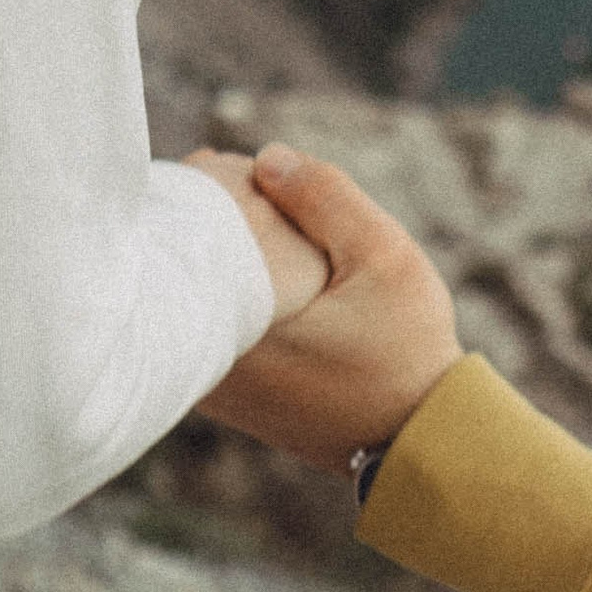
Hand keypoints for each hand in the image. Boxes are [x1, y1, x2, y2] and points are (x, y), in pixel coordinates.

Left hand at [188, 144, 461, 476]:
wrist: (413, 435)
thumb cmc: (402, 347)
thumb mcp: (382, 256)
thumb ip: (325, 198)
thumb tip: (265, 157)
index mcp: (236, 322)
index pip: (190, 223)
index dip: (220, 184)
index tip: (249, 173)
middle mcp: (204, 359)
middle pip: (179, 255)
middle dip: (214, 213)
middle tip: (253, 190)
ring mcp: (208, 380)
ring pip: (190, 286)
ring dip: (220, 250)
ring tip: (261, 228)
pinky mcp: (222, 389)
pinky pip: (205, 316)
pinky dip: (228, 285)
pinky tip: (267, 269)